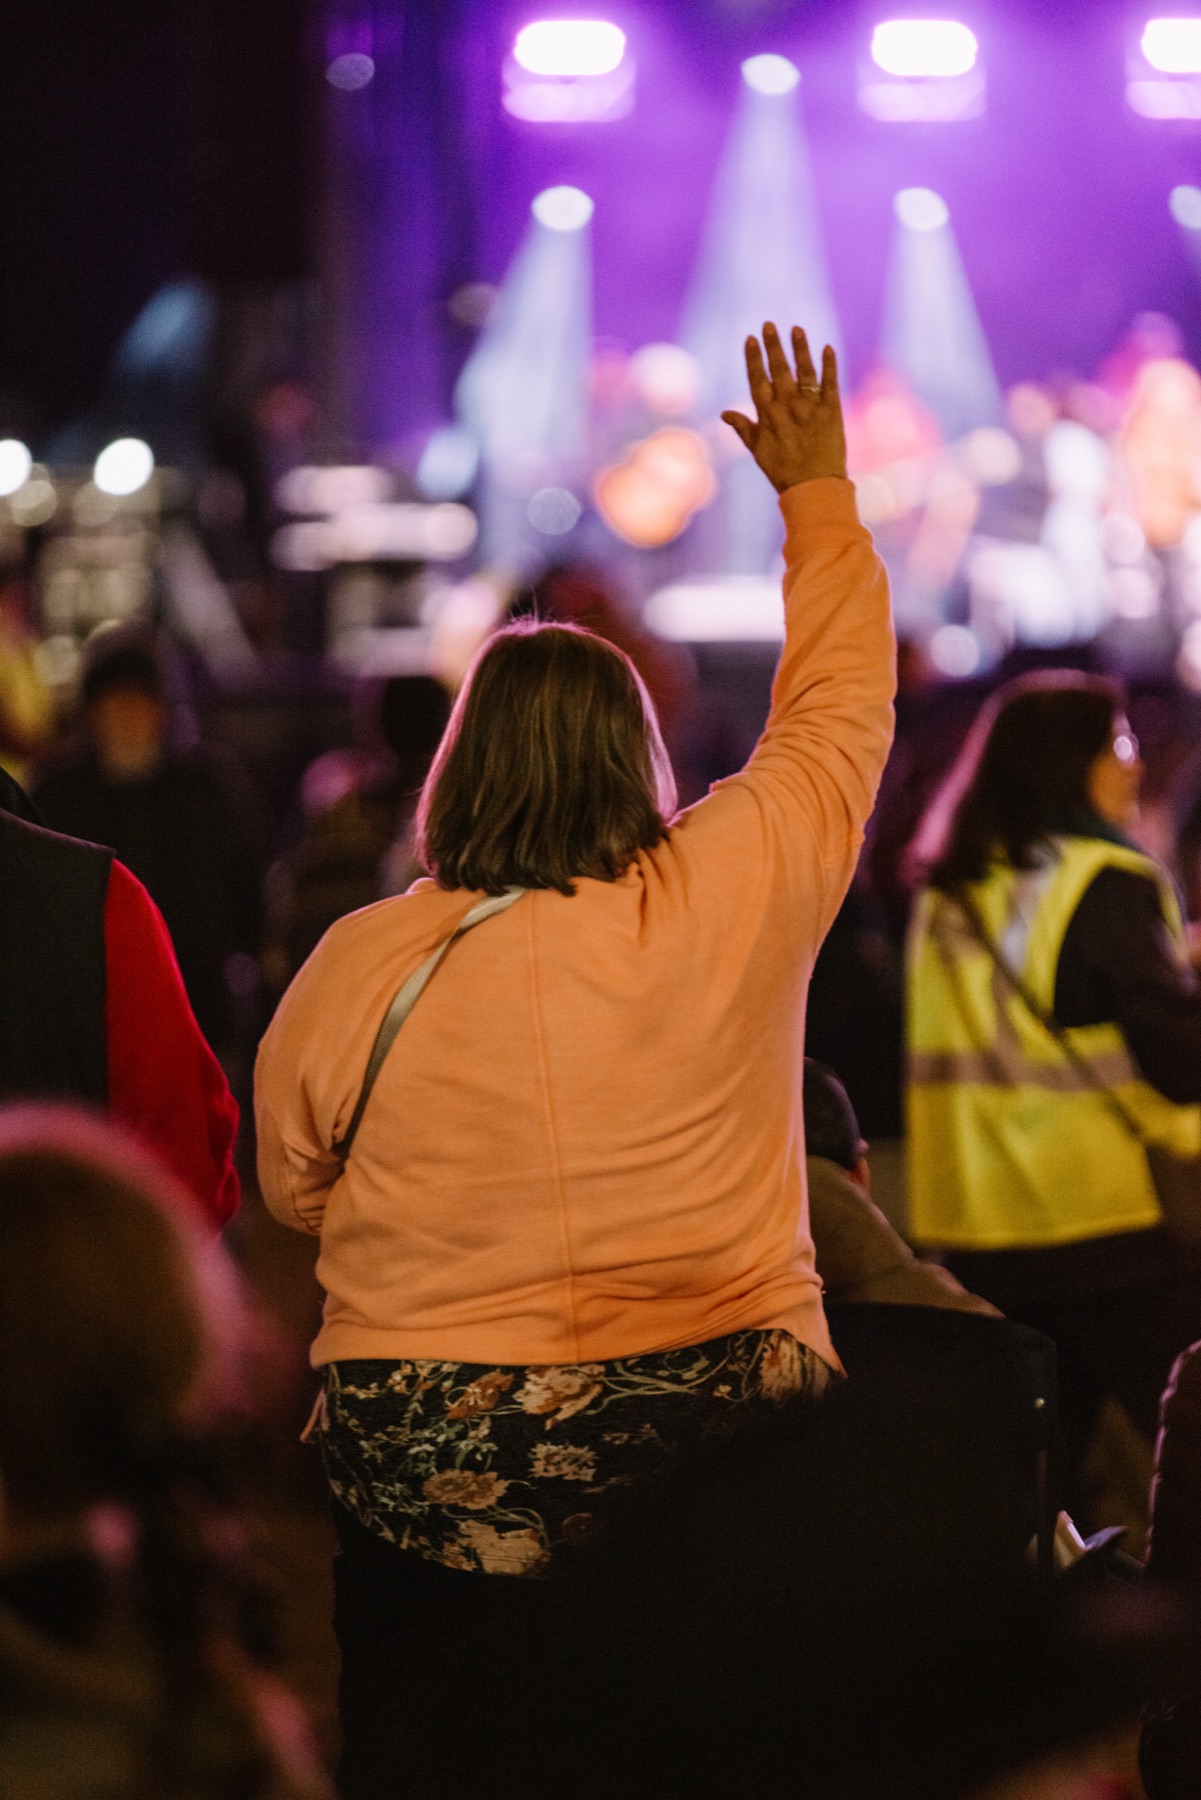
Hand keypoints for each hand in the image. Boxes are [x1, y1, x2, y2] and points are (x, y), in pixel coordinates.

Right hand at [722, 323, 846, 493]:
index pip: (758, 379)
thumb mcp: (758, 451)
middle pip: (779, 369)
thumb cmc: (783, 472)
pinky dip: (829, 365)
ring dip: (800, 348)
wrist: (814, 487)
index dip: (754, 358)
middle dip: (773, 346)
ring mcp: (810, 407)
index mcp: (767, 415)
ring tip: (796, 329)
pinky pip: (830, 382)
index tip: (750, 339)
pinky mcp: (832, 410)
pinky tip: (827, 348)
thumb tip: (725, 413)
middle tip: (769, 325)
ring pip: (804, 371)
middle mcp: (787, 407)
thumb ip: (744, 428)